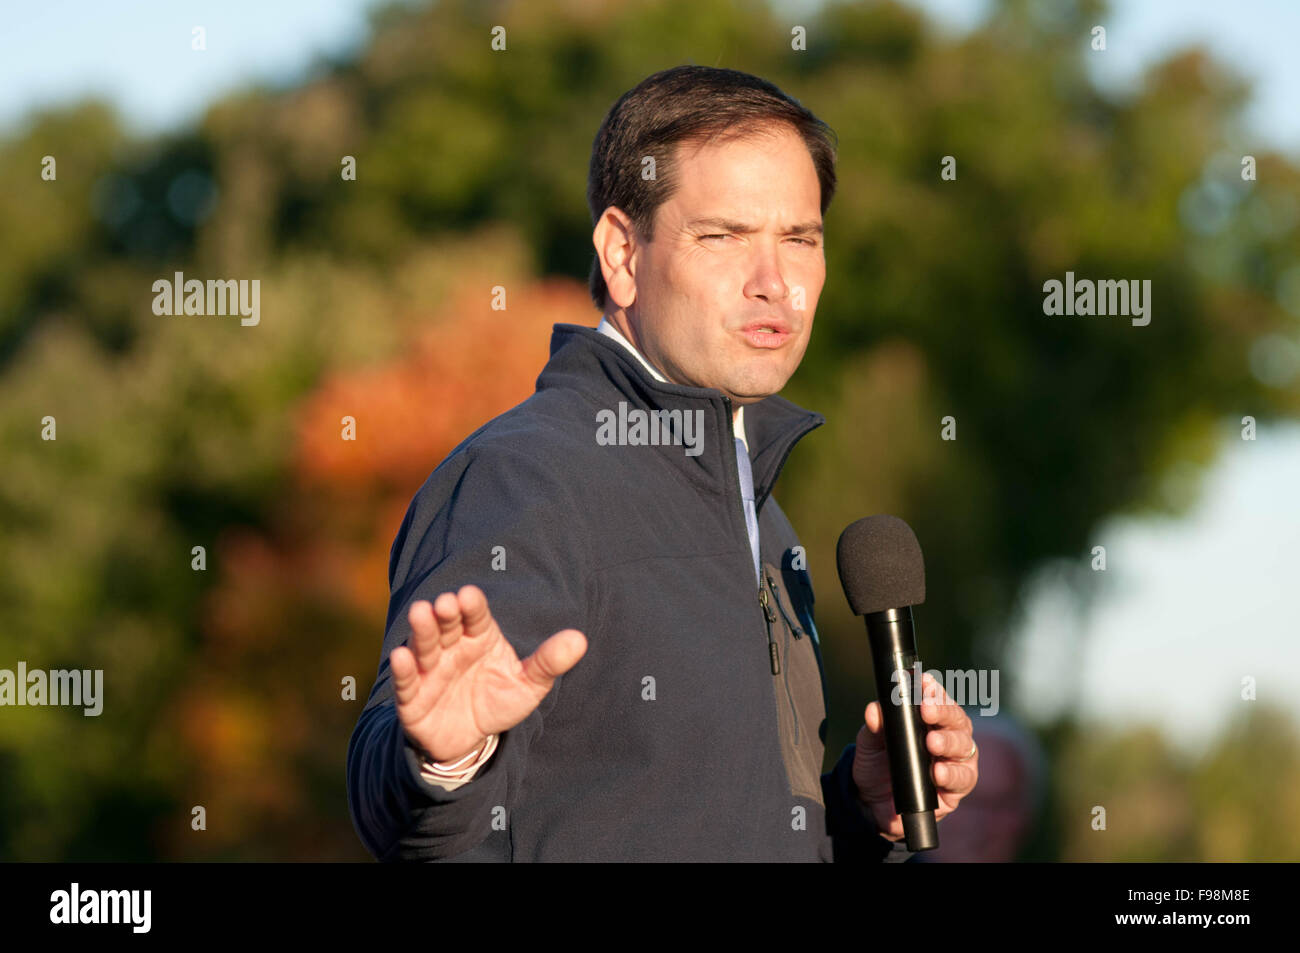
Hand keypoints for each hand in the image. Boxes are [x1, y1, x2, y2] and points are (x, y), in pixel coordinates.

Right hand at [390, 584, 587, 763]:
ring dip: (422, 631)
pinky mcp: (413, 697)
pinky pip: (407, 681)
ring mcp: (430, 670)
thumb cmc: (498, 700)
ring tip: (421, 613)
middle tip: (446, 603)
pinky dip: (402, 670)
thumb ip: (549, 662)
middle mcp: (452, 648)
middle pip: (448, 626)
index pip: (476, 616)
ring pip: (424, 646)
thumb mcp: (528, 685)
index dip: (472, 605)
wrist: (470, 739)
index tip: (469, 595)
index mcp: (479, 637)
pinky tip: (400, 656)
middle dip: (445, 614)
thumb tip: (580, 639)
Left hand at [851, 672, 977, 841]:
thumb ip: (874, 726)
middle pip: (955, 719)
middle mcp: (949, 735)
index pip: (938, 698)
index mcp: (931, 719)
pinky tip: (938, 772)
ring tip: (932, 743)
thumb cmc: (878, 764)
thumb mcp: (870, 743)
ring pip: (963, 746)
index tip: (924, 684)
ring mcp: (956, 761)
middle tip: (927, 710)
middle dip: (942, 712)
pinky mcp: (957, 788)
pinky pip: (962, 778)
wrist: (873, 802)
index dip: (933, 690)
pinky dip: (951, 774)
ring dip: (948, 742)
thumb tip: (873, 710)